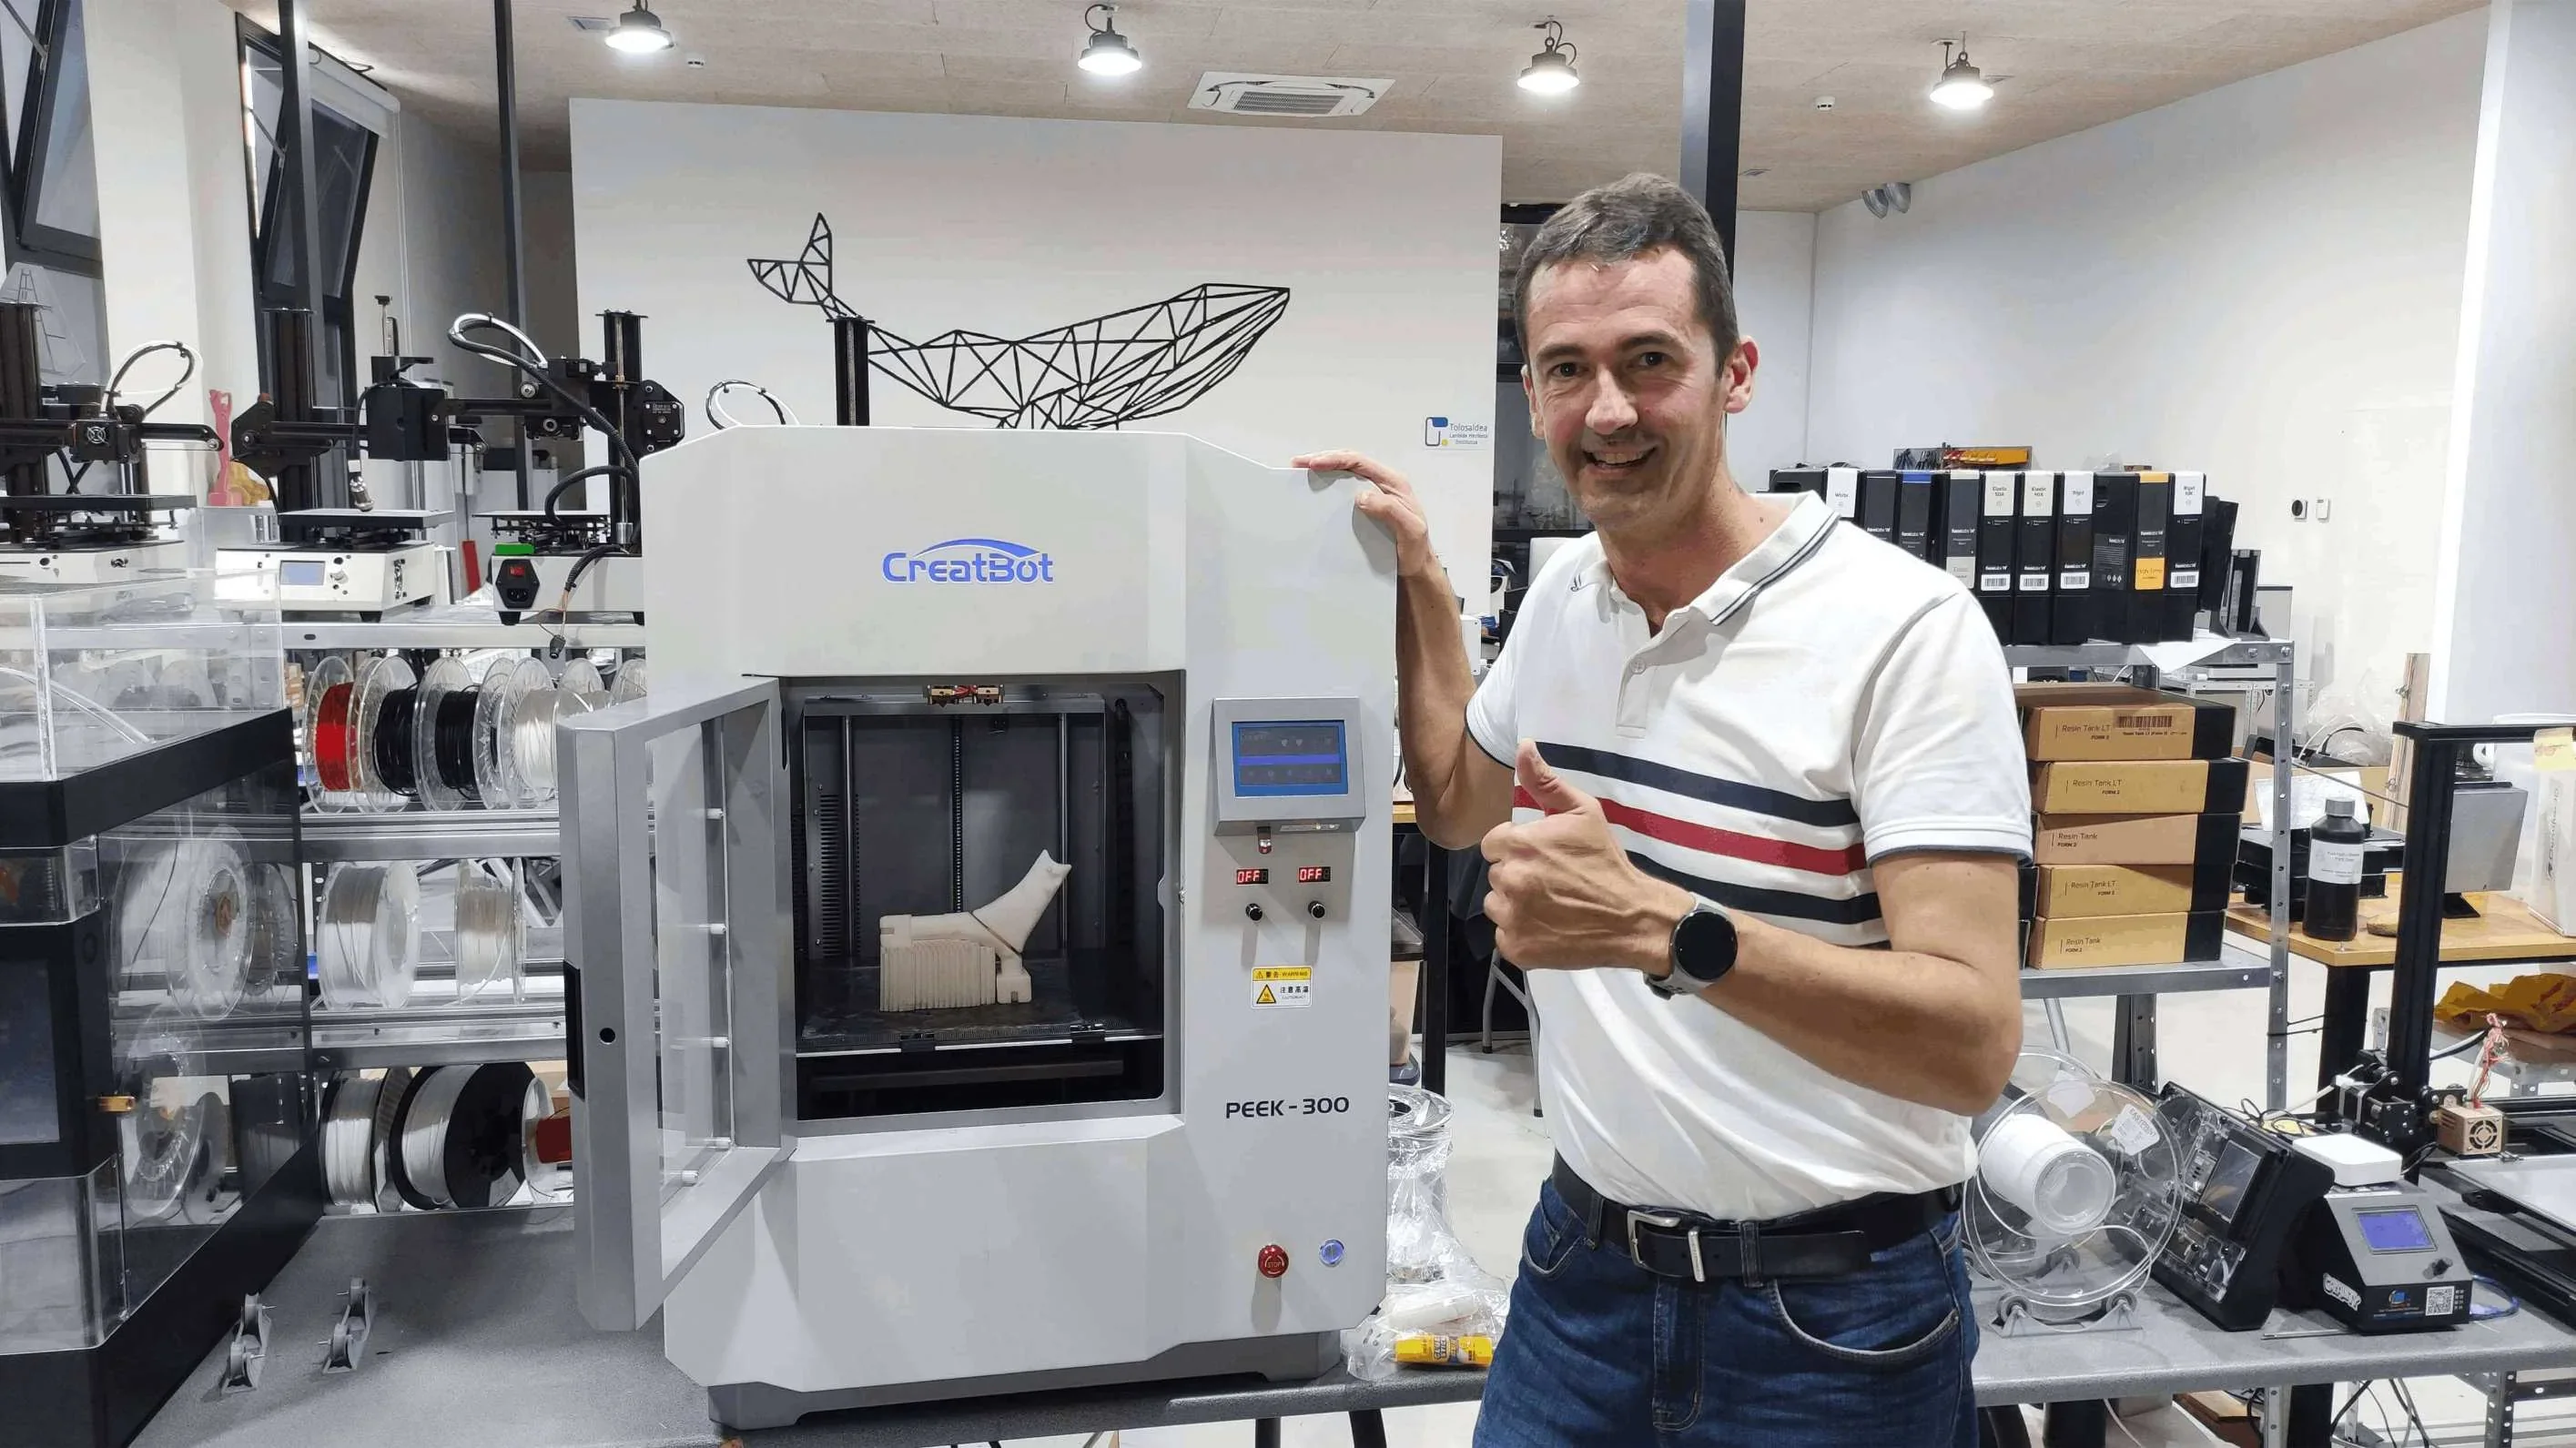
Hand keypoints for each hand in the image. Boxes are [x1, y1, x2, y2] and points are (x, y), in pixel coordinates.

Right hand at [1291, 449, 1436, 577]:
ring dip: (1323, 470)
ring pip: (1345, 474)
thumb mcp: (1410, 530)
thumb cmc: (1415, 548)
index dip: (1336, 460)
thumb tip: (1361, 496)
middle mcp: (1382, 484)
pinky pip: (1343, 490)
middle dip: (1323, 459)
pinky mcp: (1366, 507)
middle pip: (1350, 462)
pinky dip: (1327, 485)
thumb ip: (1390, 510)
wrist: (1416, 566)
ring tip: (1301, 471)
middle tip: (1299, 463)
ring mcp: (1373, 494)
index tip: (1315, 464)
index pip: (1361, 462)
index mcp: (1393, 483)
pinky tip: (1315, 489)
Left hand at [1481, 740, 1694, 971]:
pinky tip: (1548, 926)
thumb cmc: (1607, 862)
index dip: (1517, 848)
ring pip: (1497, 904)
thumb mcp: (1583, 813)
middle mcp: (1510, 881)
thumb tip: (1523, 747)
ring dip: (1515, 904)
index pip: (1494, 843)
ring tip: (1549, 904)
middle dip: (1518, 873)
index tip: (1542, 856)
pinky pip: (1505, 935)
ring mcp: (1511, 918)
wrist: (1633, 917)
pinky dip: (1521, 933)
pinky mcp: (1516, 948)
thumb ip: (1546, 783)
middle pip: (1496, 873)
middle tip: (1551, 880)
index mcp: (1520, 845)